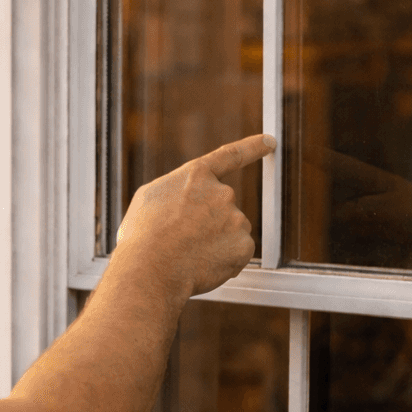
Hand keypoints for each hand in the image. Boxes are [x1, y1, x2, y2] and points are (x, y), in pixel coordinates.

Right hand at [115, 134, 274, 298]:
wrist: (150, 269)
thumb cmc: (142, 237)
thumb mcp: (149, 198)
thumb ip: (175, 190)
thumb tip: (185, 199)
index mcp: (196, 176)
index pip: (230, 156)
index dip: (252, 147)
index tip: (269, 142)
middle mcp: (222, 192)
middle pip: (222, 207)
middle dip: (207, 222)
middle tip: (182, 240)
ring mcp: (235, 219)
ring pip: (230, 231)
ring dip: (214, 242)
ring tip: (186, 254)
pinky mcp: (244, 246)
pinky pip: (236, 253)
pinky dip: (223, 261)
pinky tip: (200, 265)